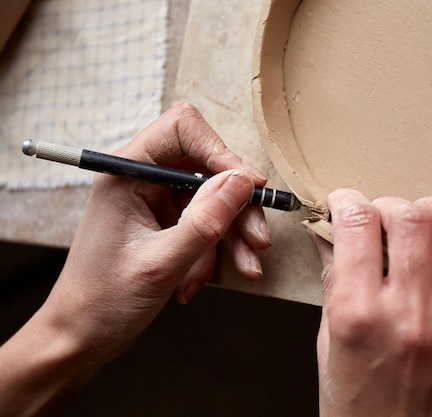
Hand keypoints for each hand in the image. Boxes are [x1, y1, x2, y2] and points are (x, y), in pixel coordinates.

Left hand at [51, 103, 271, 355]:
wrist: (82, 337)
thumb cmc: (104, 300)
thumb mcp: (161, 263)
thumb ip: (204, 221)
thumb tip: (244, 182)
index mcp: (126, 173)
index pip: (183, 129)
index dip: (222, 151)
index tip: (251, 186)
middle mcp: (142, 179)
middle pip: (208, 168)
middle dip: (237, 206)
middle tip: (259, 240)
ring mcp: (155, 202)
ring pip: (213, 199)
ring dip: (232, 235)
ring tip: (247, 269)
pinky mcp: (165, 223)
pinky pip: (205, 225)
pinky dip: (213, 252)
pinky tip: (197, 284)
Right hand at [314, 190, 431, 416]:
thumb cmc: (355, 407)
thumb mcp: (328, 344)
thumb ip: (332, 283)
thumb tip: (328, 235)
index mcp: (357, 316)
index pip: (355, 227)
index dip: (347, 202)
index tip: (346, 204)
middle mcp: (407, 318)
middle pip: (408, 222)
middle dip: (391, 205)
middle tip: (384, 217)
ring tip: (431, 211)